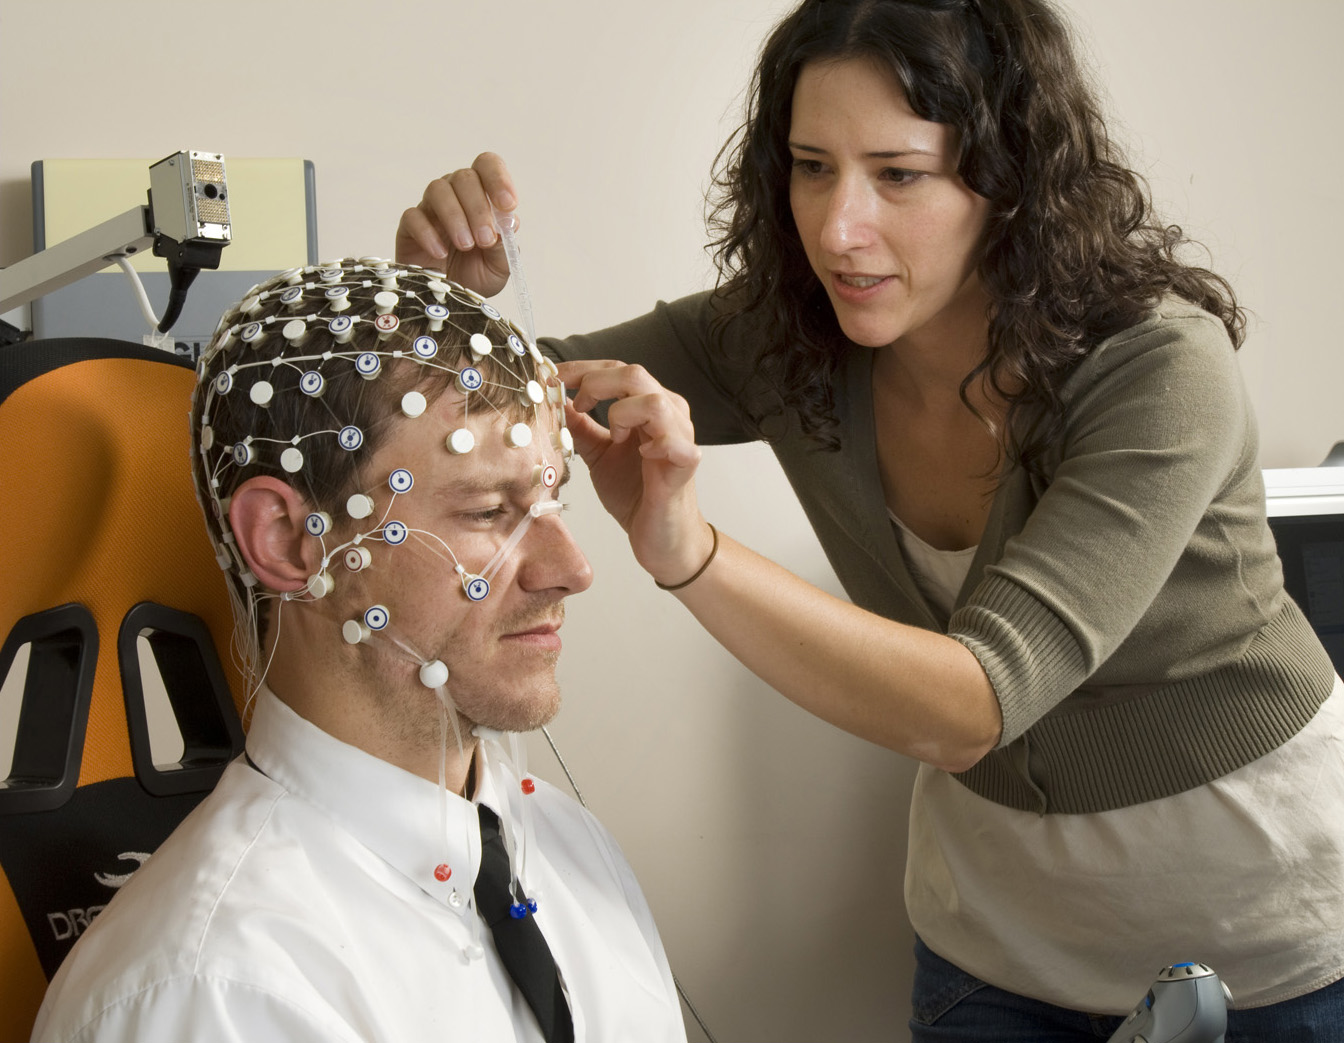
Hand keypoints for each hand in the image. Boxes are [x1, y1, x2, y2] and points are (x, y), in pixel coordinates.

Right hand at [395, 153, 517, 295]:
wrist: (449, 302)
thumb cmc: (476, 276)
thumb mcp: (499, 266)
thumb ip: (505, 244)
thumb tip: (508, 221)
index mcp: (481, 196)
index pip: (487, 166)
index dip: (498, 178)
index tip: (508, 205)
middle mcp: (455, 194)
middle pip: (464, 178)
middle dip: (478, 208)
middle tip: (485, 239)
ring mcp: (430, 208)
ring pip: (438, 190)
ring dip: (455, 217)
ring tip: (466, 246)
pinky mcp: (409, 226)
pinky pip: (413, 216)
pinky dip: (428, 233)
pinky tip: (440, 252)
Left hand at [557, 360, 714, 585]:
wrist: (661, 538)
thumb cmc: (636, 494)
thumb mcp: (599, 455)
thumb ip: (581, 429)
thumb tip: (552, 405)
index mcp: (648, 406)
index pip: (616, 370)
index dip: (582, 370)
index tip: (549, 377)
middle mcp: (669, 413)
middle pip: (634, 374)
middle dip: (594, 383)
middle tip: (574, 404)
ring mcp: (680, 436)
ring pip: (653, 401)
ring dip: (622, 413)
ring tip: (615, 437)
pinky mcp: (687, 463)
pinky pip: (674, 440)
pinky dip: (654, 442)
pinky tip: (643, 455)